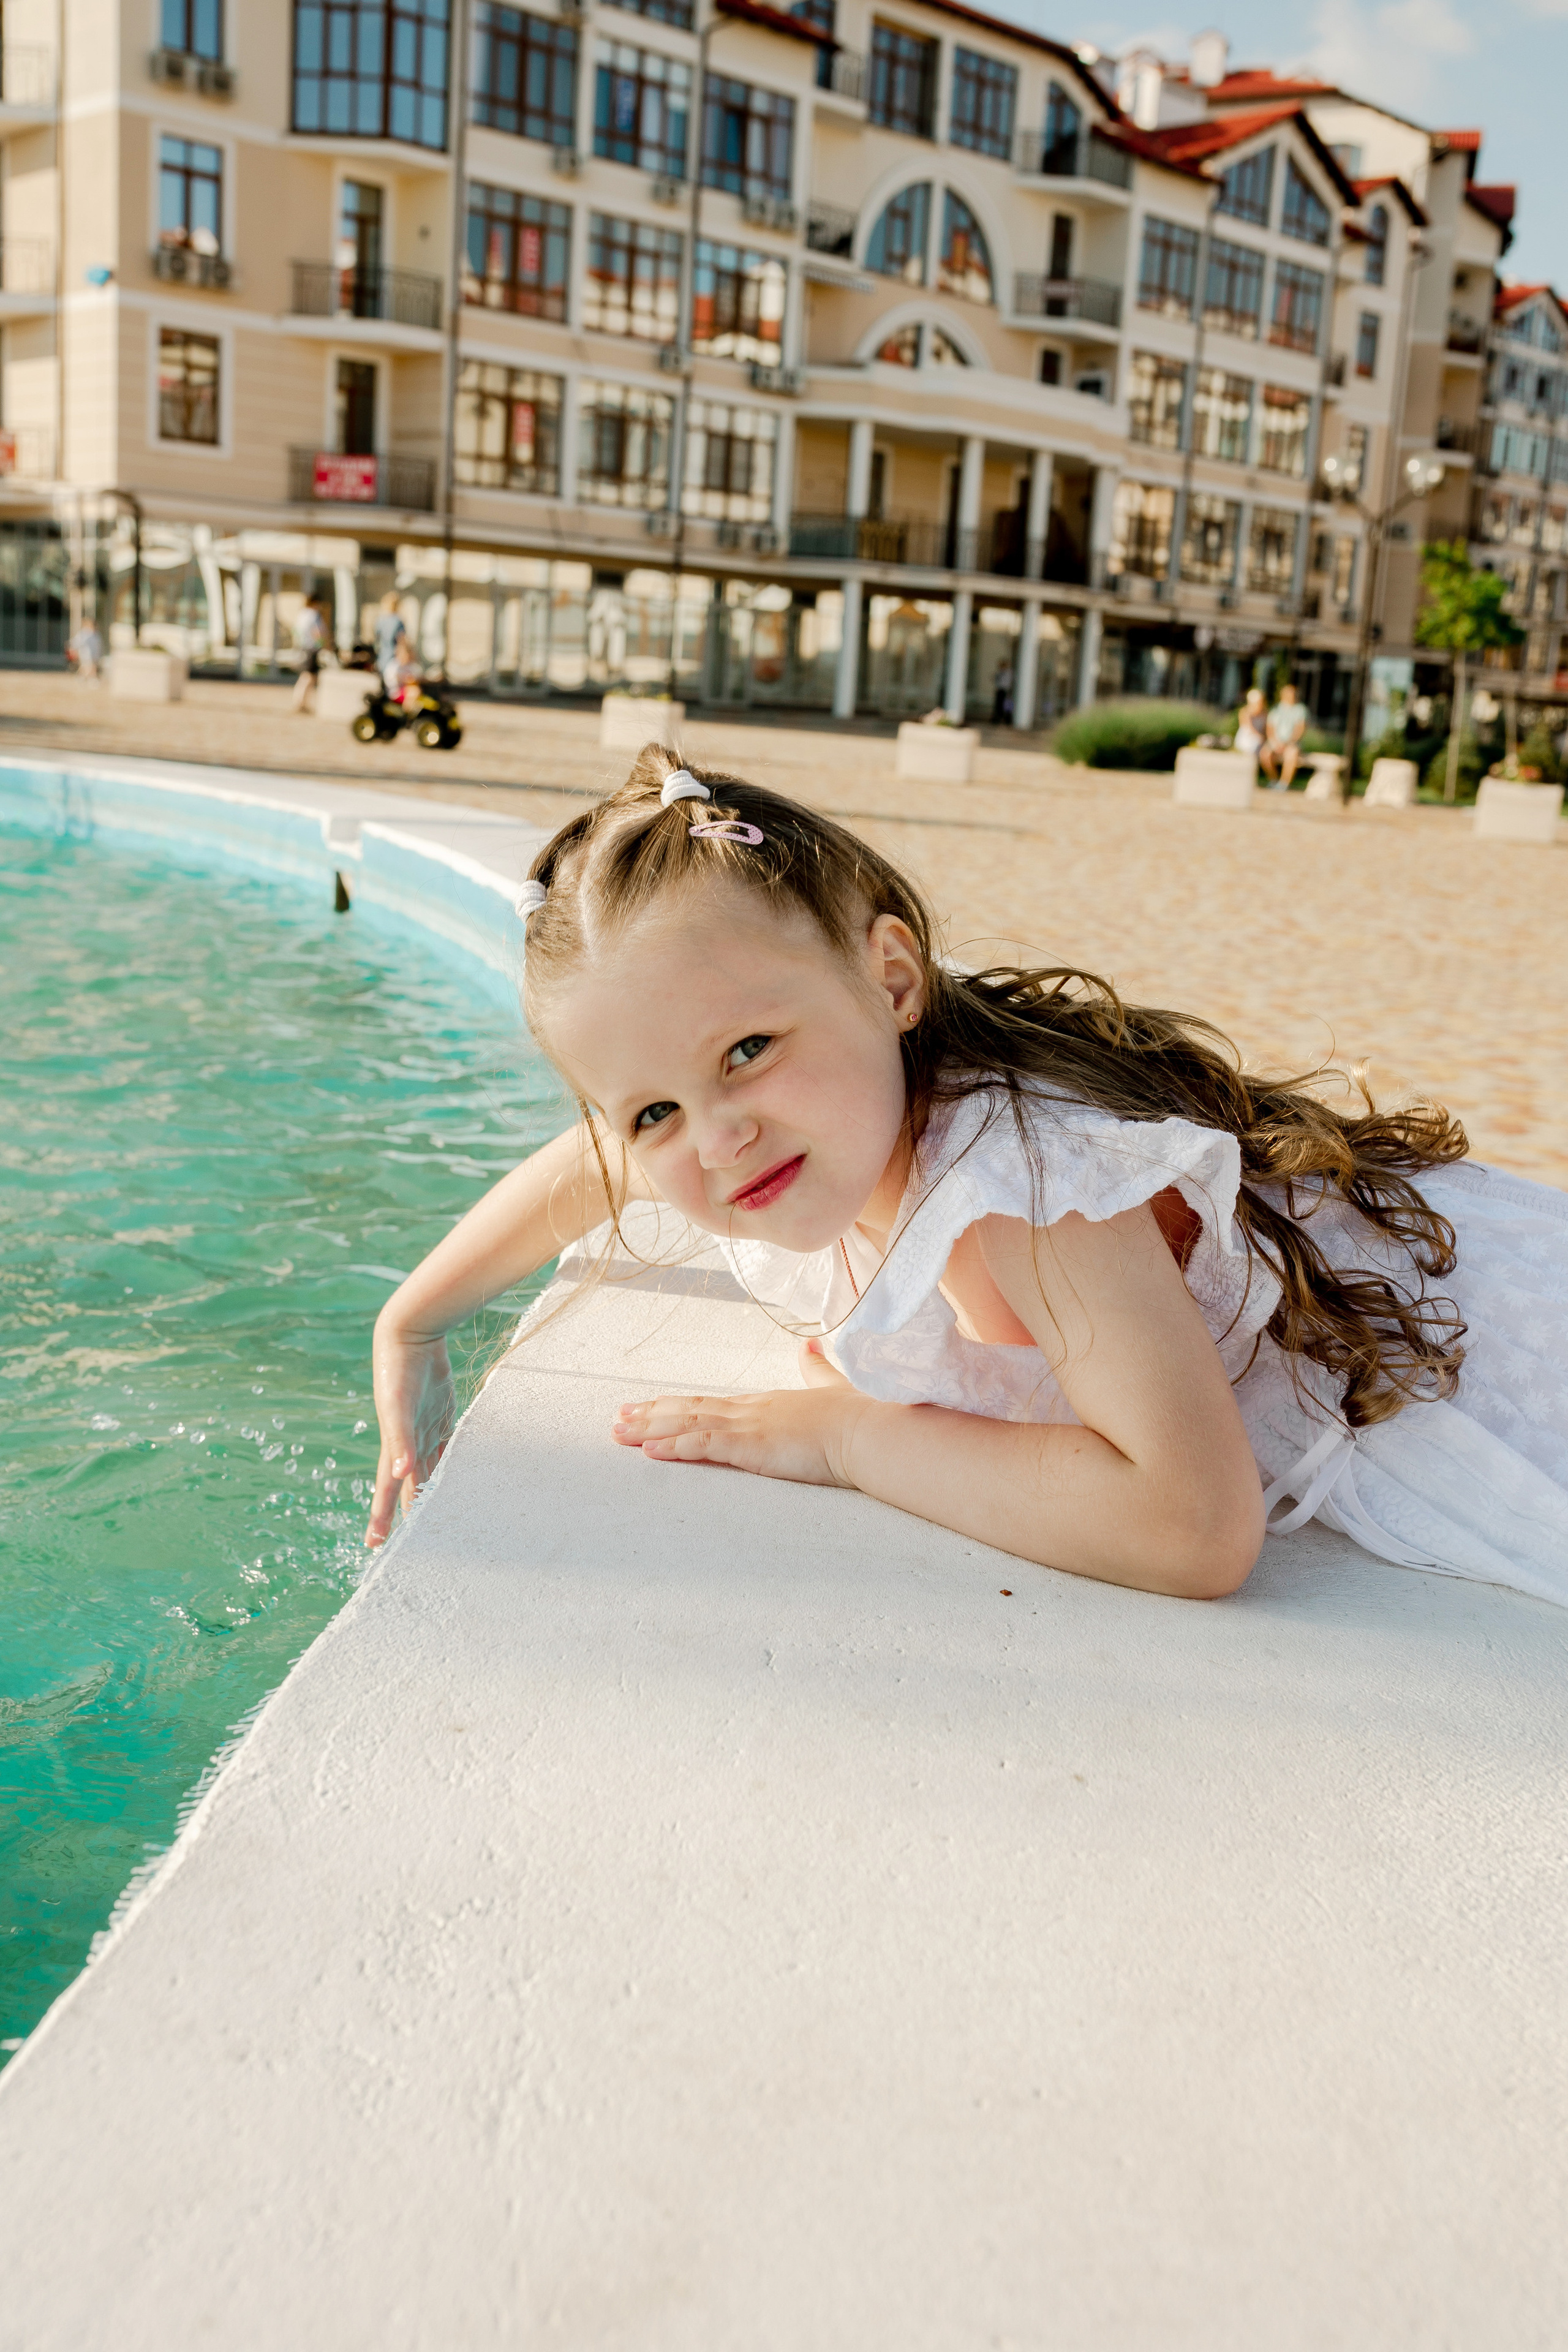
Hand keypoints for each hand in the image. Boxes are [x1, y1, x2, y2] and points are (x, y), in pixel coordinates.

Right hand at [366, 1322, 455, 1546]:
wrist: (410, 1337)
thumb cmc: (398, 1371)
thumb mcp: (398, 1406)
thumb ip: (400, 1439)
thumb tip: (401, 1473)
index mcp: (395, 1447)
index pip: (387, 1491)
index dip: (381, 1517)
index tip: (374, 1545)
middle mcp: (409, 1444)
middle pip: (409, 1487)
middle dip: (409, 1514)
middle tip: (415, 1544)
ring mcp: (426, 1430)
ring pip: (431, 1470)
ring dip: (432, 1492)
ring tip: (440, 1517)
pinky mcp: (443, 1417)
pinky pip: (448, 1448)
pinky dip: (452, 1465)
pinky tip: (461, 1477)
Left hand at [613, 1384, 868, 1488]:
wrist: (869, 1430)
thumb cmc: (856, 1416)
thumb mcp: (830, 1389)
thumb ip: (815, 1369)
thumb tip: (809, 1345)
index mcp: (765, 1403)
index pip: (709, 1402)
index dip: (675, 1403)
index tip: (648, 1404)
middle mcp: (750, 1410)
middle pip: (688, 1408)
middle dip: (650, 1414)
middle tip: (618, 1418)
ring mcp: (749, 1426)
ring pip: (686, 1424)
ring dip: (649, 1429)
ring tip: (618, 1433)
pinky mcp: (752, 1446)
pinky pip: (703, 1445)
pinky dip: (673, 1446)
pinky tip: (648, 1451)